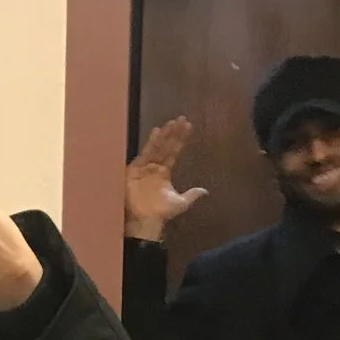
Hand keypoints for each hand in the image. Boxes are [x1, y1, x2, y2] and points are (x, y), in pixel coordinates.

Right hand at [126, 118, 208, 242]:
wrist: (145, 221)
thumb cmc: (161, 213)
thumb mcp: (181, 203)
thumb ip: (191, 195)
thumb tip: (205, 190)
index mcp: (165, 172)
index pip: (174, 152)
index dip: (181, 140)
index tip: (188, 127)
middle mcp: (155, 166)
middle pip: (166, 146)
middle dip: (173, 133)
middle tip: (181, 119)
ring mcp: (144, 167)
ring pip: (156, 147)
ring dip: (164, 135)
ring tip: (172, 123)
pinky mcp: (135, 169)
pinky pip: (144, 153)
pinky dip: (151, 143)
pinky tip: (157, 132)